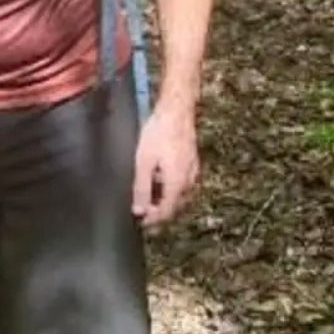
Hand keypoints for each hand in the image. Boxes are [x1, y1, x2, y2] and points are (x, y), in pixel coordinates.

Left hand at [132, 99, 198, 228]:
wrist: (176, 110)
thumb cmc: (158, 133)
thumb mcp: (143, 162)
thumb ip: (141, 189)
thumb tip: (139, 211)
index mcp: (177, 184)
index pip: (167, 212)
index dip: (154, 221)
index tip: (141, 223)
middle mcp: (189, 181)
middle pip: (176, 206)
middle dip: (160, 212)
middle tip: (144, 212)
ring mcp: (194, 171)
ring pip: (181, 195)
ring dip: (167, 200)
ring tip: (150, 197)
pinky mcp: (193, 162)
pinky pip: (184, 184)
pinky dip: (172, 189)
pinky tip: (161, 180)